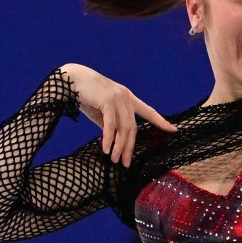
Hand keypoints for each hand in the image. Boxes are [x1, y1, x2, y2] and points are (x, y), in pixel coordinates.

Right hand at [59, 63, 176, 165]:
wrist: (68, 79)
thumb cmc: (84, 95)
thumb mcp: (101, 112)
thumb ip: (110, 123)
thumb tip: (115, 139)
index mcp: (127, 98)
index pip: (148, 111)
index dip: (160, 121)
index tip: (173, 130)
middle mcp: (126, 97)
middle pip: (133, 127)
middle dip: (129, 147)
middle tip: (126, 163)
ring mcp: (118, 98)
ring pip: (123, 128)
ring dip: (119, 146)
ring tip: (116, 160)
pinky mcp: (108, 100)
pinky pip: (111, 125)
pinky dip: (109, 138)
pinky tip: (107, 150)